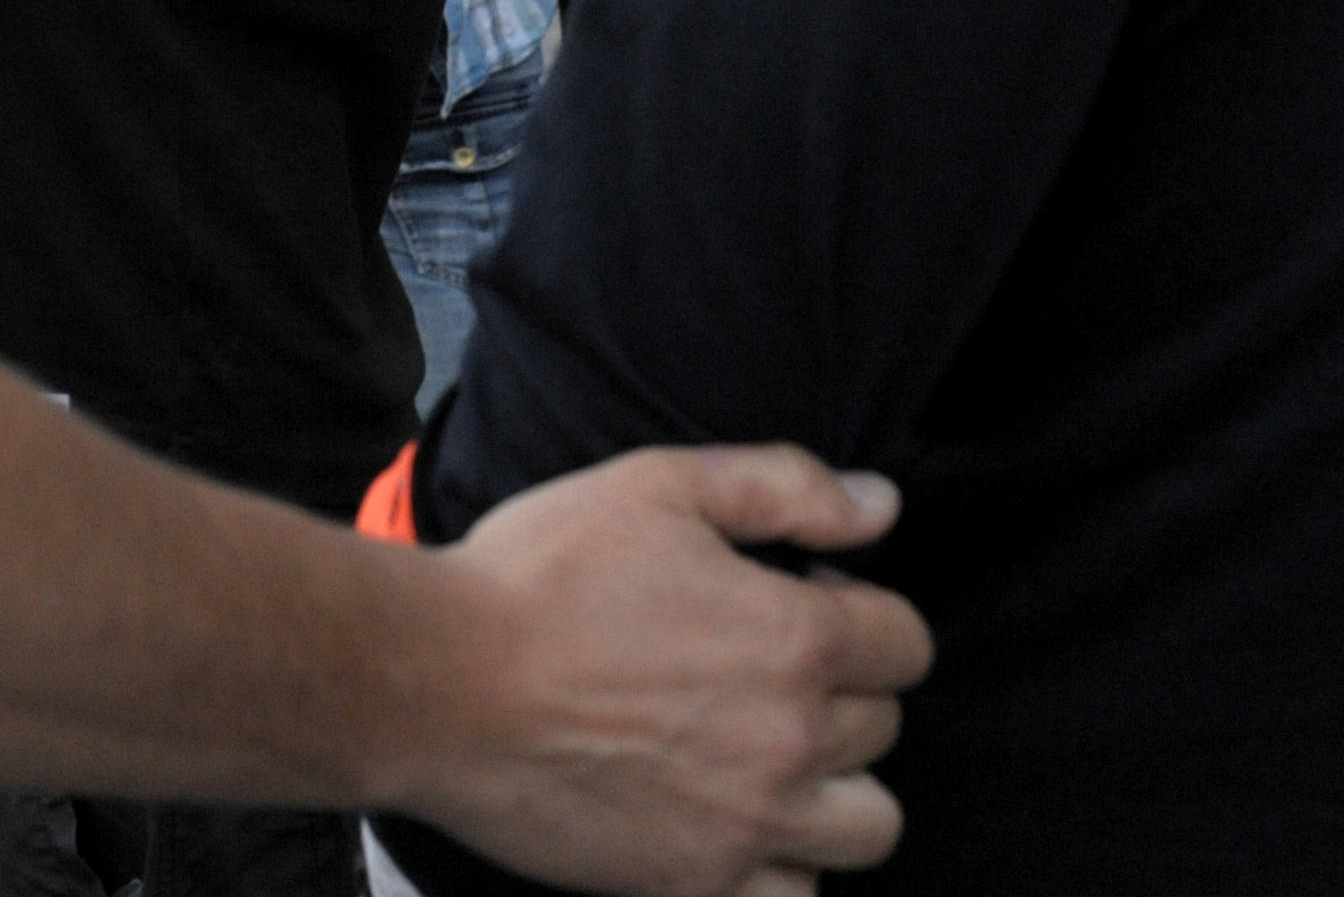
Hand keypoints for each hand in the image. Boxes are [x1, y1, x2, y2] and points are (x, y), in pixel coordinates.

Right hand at [392, 446, 928, 896]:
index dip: (858, 611)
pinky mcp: (696, 885)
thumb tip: (882, 504)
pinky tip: (732, 825)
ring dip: (836, 791)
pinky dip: (780, 868)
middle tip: (756, 670)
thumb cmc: (538, 576)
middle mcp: (792, 738)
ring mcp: (749, 823)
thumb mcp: (658, 485)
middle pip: (884, 729)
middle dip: (839, 692)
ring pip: (869, 827)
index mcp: (796, 637)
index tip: (798, 604)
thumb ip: (784, 488)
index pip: (906, 642)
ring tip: (768, 759)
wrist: (437, 683)